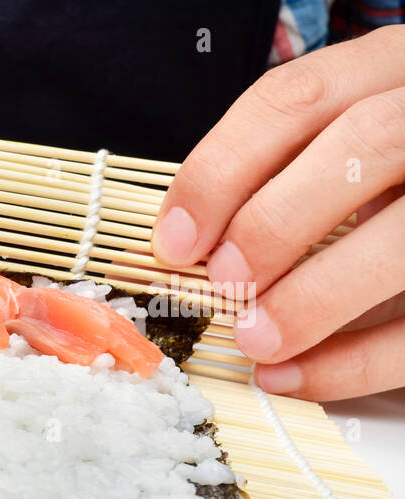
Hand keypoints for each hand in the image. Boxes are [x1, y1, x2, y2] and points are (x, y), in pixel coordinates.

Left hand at [152, 25, 404, 401]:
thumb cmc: (381, 182)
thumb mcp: (329, 155)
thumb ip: (265, 183)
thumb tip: (166, 252)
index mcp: (389, 71)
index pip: (297, 98)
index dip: (222, 170)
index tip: (175, 240)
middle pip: (366, 145)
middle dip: (276, 222)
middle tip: (224, 285)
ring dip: (317, 296)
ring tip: (256, 339)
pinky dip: (354, 360)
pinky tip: (293, 376)